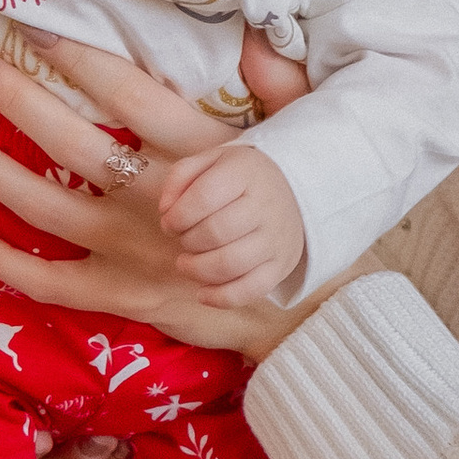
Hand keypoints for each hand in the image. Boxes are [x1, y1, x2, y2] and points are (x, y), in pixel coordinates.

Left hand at [0, 26, 308, 359]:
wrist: (293, 306)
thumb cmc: (293, 209)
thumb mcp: (304, 138)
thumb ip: (281, 83)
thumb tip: (257, 31)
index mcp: (202, 155)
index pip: (132, 96)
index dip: (80, 57)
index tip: (30, 24)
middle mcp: (159, 202)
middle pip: (72, 144)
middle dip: (13, 97)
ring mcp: (132, 252)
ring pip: (43, 206)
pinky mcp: (118, 294)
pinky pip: (44, 279)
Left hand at [156, 137, 309, 307]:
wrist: (293, 192)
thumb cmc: (241, 179)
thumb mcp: (211, 161)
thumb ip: (180, 176)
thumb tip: (165, 210)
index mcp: (246, 173)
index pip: (204, 196)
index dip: (177, 215)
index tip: (170, 222)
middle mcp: (266, 206)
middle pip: (215, 233)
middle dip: (187, 241)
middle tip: (183, 239)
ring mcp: (276, 239)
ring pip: (230, 264)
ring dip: (197, 269)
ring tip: (186, 263)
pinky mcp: (281, 266)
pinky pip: (250, 290)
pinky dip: (221, 297)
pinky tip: (202, 293)